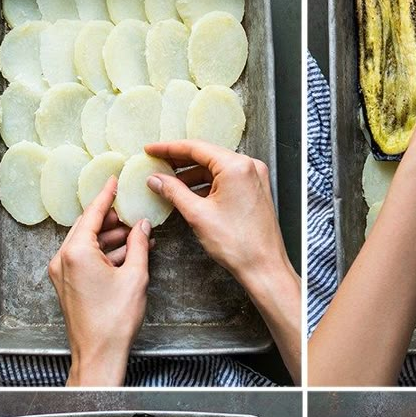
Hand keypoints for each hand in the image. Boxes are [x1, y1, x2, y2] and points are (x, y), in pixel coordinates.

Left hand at [48, 176, 153, 386]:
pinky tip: (125, 255)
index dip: (106, 196)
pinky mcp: (66, 285)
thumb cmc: (114, 320)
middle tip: (130, 211)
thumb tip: (142, 227)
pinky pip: (84, 259)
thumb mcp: (135, 277)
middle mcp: (63, 259)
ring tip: (135, 235)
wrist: (98, 353)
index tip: (113, 180)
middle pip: (87, 227)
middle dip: (110, 219)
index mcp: (76, 252)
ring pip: (86, 244)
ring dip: (109, 238)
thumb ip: (139, 246)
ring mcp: (62, 273)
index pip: (93, 214)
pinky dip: (103, 254)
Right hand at [145, 141, 301, 382]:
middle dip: (180, 162)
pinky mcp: (255, 191)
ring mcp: (255, 178)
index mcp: (236, 166)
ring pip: (216, 169)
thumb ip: (174, 191)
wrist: (264, 268)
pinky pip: (227, 180)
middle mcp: (249, 166)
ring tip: (170, 183)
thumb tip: (157, 179)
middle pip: (207, 156)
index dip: (169, 149)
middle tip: (157, 165)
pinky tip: (191, 193)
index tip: (151, 150)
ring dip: (193, 175)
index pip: (195, 148)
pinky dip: (208, 185)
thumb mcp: (198, 215)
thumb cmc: (238, 245)